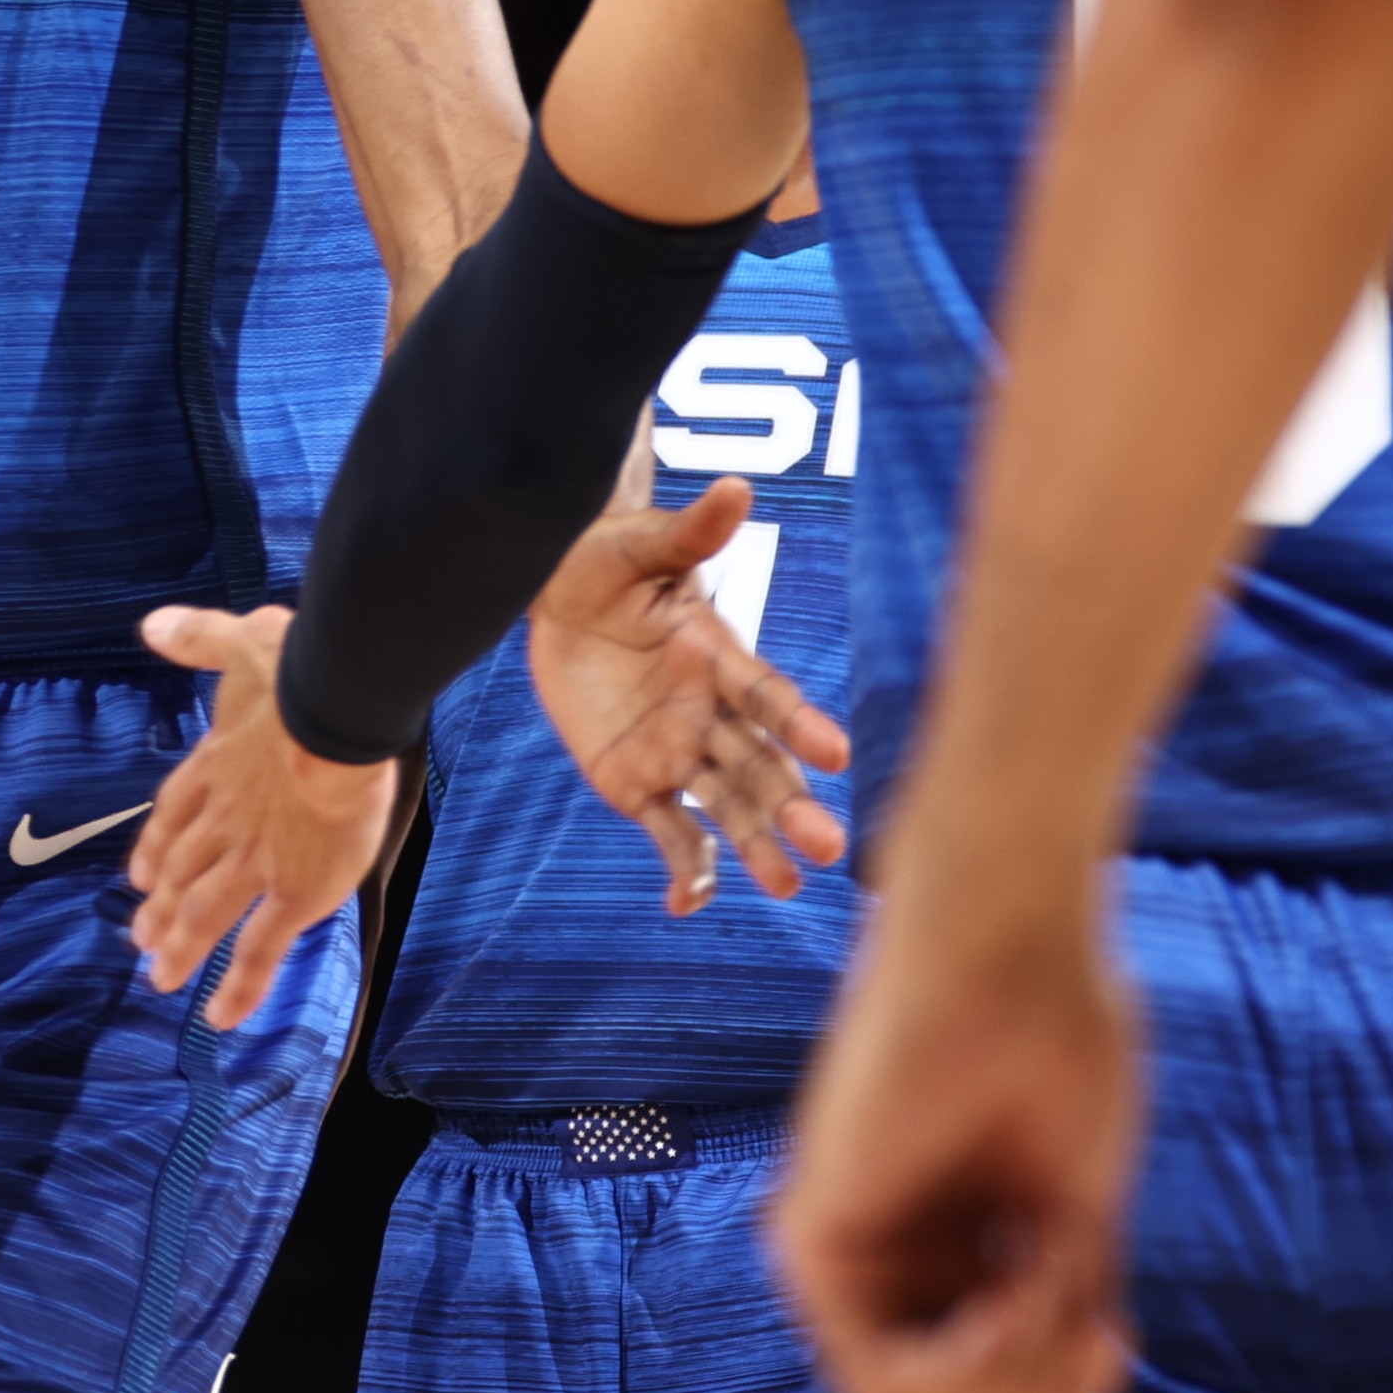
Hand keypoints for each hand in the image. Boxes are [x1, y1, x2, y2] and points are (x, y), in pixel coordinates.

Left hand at [124, 604, 390, 1028]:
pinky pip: (259, 950)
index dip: (155, 848)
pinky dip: (238, 987)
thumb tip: (152, 624)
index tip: (138, 877)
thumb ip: (198, 636)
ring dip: (181, 948)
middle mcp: (226, 822)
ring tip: (160, 979)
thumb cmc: (301, 676)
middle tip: (140, 942)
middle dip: (160, 909)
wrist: (335, 719)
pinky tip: (220, 1017)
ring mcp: (256, 863)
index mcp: (217, 768)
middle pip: (183, 872)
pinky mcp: (293, 894)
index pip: (175, 815)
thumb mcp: (244, 640)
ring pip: (206, 915)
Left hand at [523, 477, 852, 912]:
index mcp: (717, 655)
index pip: (765, 694)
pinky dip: (682, 867)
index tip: (835, 753)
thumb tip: (735, 488)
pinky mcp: (635, 780)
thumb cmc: (607, 557)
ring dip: (755, 845)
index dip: (799, 723)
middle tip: (830, 847)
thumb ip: (689, 532)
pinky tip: (688, 904)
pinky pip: (666, 828)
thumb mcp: (640, 541)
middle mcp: (708, 712)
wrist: (557, 592)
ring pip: (724, 805)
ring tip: (787, 888)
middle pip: (758, 764)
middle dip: (791, 804)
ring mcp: (676, 750)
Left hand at [772, 866, 1148, 1392]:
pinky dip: (976, 1365)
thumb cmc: (1055, 1047)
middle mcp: (868, 1267)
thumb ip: (1056, 1320)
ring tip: (1053, 1275)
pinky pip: (887, 1388)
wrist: (1016, 951)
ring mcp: (830, 1260)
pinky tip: (1016, 1289)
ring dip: (1014, 1377)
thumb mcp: (1077, 1221)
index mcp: (930, 1258)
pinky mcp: (809, 1243)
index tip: (1112, 1341)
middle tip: (1092, 1322)